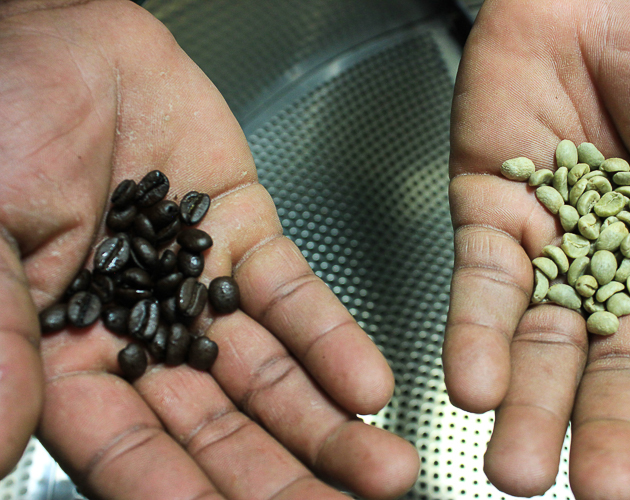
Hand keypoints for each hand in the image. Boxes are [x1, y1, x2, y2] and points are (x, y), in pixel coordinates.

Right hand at [0, 1, 418, 497]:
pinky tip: (367, 385)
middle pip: (218, 427)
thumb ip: (0, 337)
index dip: (180, 492)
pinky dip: (331, 340)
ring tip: (382, 471)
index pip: (129, 448)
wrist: (58, 37)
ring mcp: (201, 287)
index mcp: (65, 351)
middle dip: (280, 478)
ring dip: (326, 424)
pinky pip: (295, 296)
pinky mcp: (247, 235)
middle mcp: (141, 332)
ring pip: (270, 375)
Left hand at [444, 0, 629, 497]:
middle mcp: (618, 268)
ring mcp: (551, 247)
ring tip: (517, 469)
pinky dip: (476, 335)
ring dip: (529, 405)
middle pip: (613, 364)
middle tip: (598, 491)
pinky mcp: (489, 218)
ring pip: (540, 340)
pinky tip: (476, 386)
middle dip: (606, 426)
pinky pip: (481, 286)